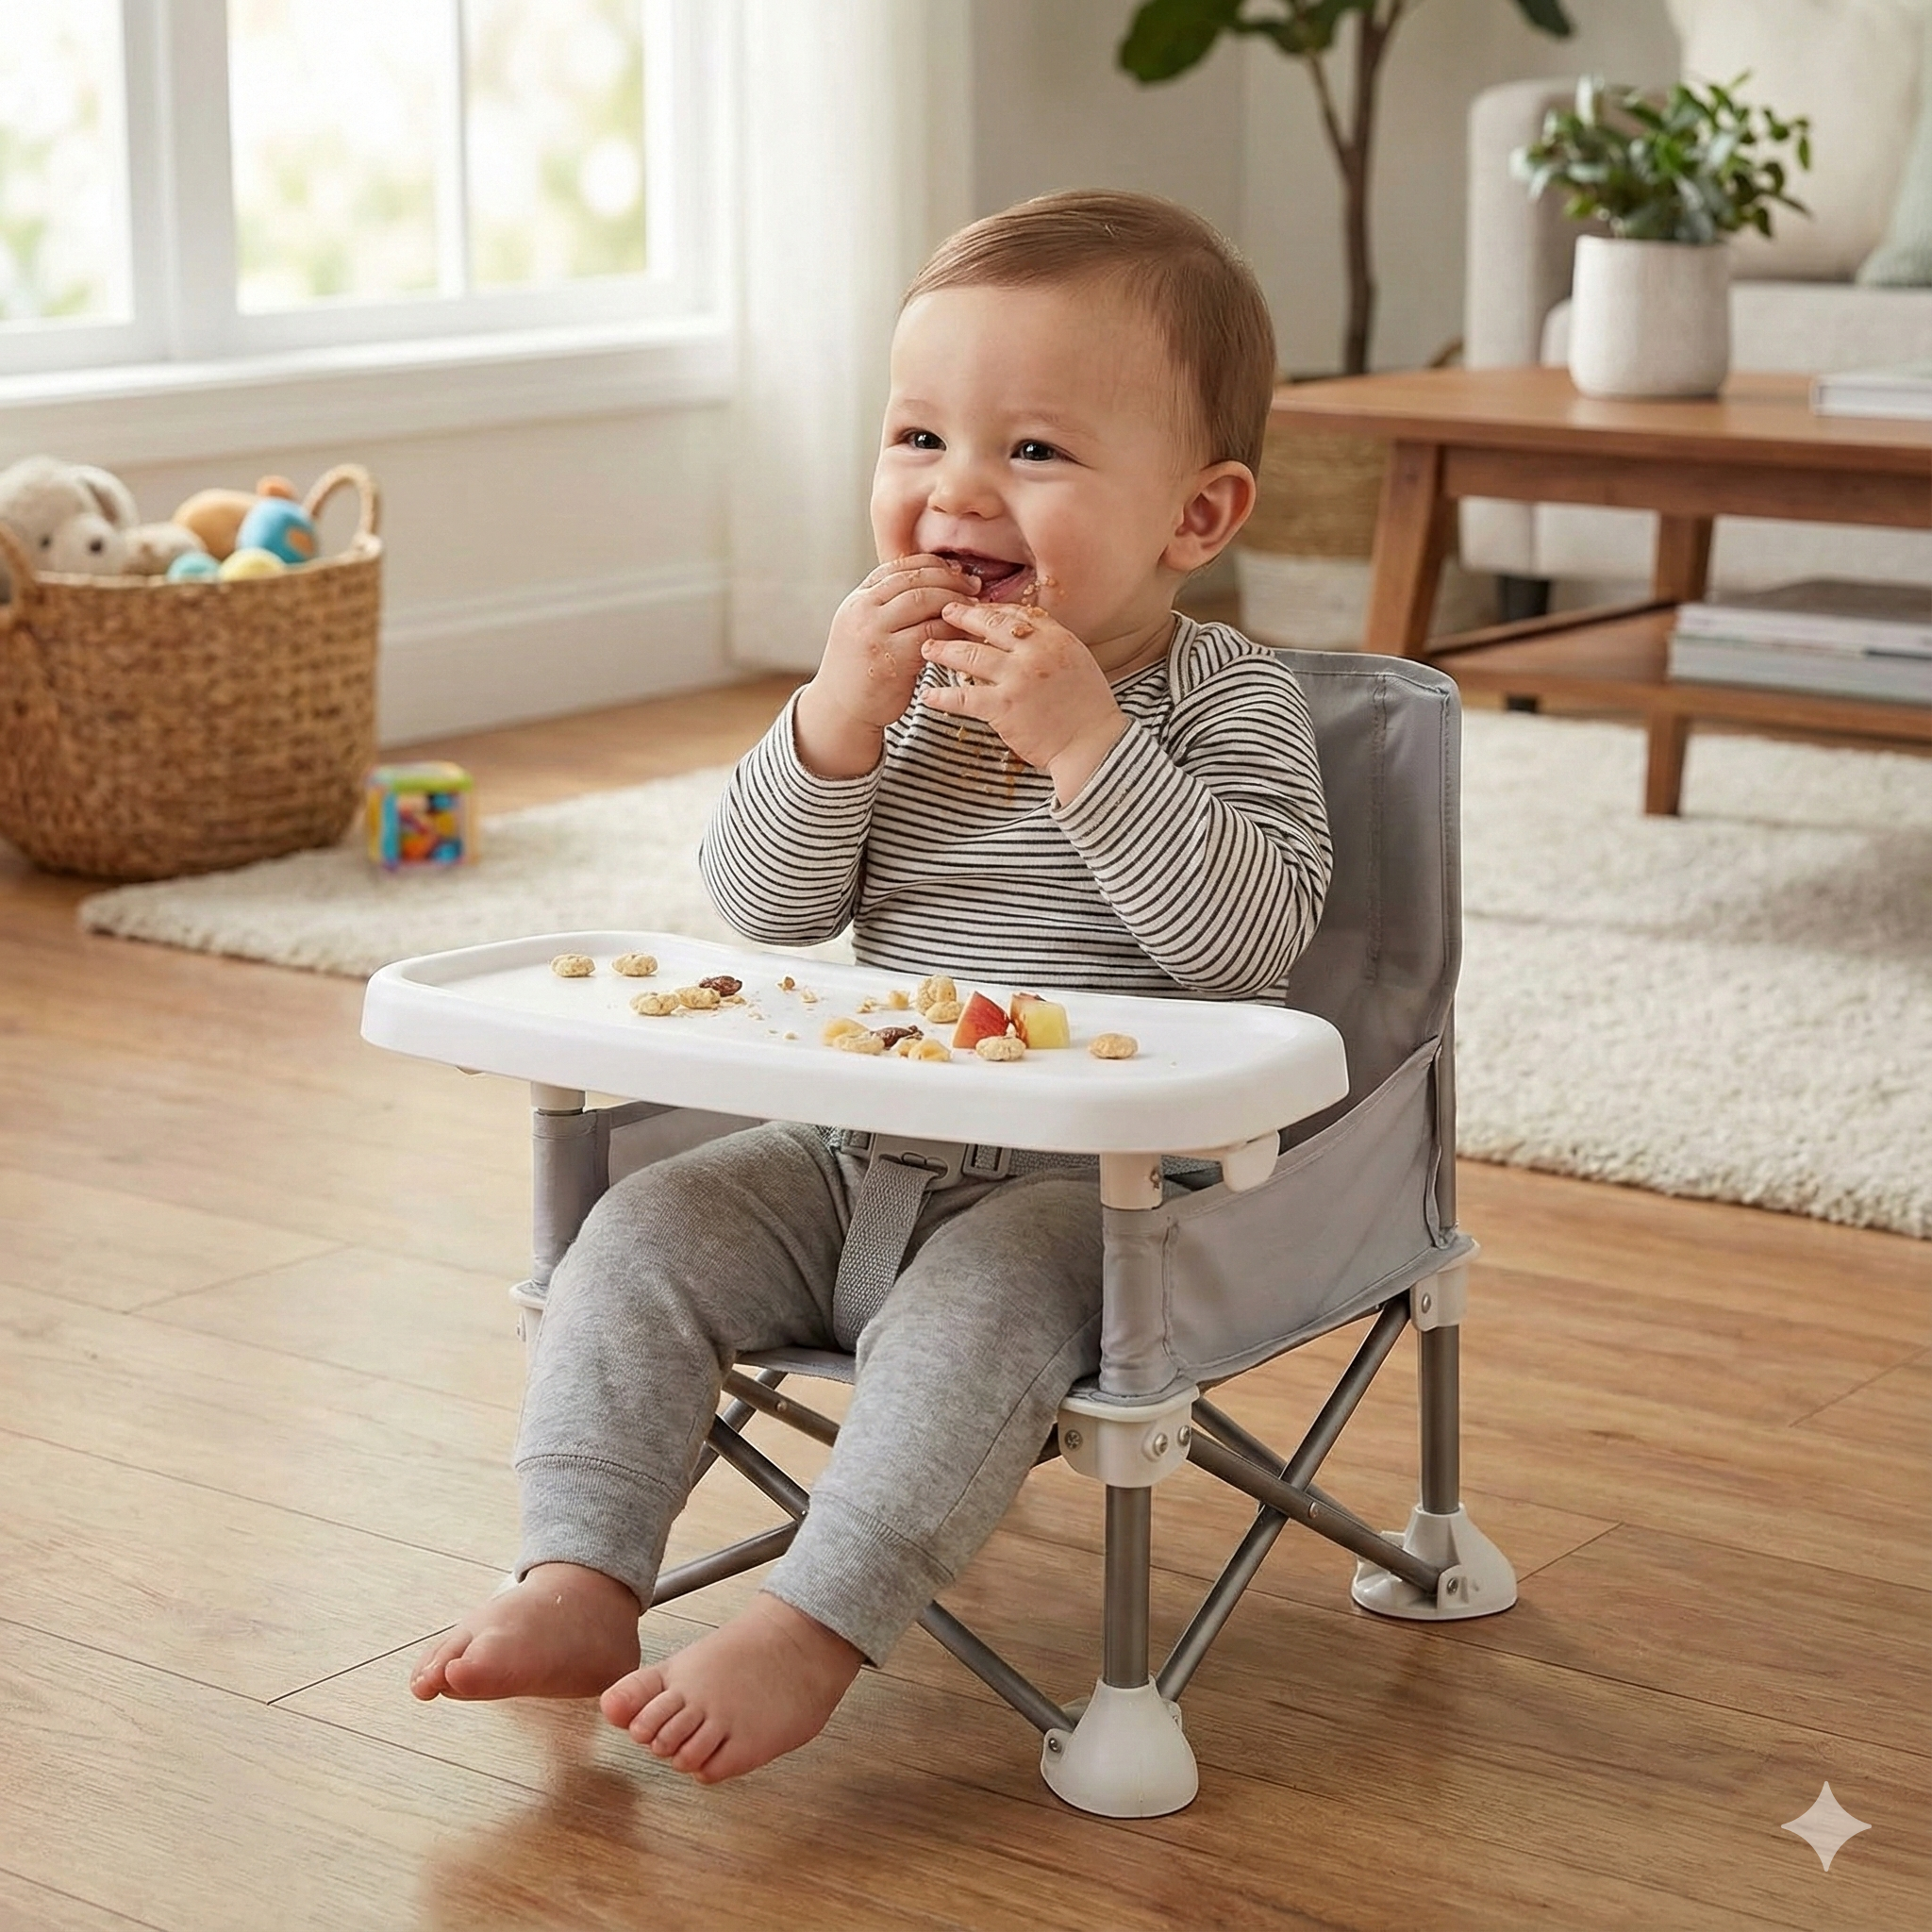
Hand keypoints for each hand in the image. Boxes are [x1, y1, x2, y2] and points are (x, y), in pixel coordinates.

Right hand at [812, 554, 981, 728]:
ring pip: (924, 601)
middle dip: (950, 579)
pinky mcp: (892, 659)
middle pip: (914, 580)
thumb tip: (935, 584)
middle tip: (974, 586)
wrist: (841, 710)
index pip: (899, 566)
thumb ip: (889, 607)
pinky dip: (953, 630)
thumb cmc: (861, 671)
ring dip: (955, 601)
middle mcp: (862, 611)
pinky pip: (931, 633)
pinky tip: (966, 633)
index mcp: (857, 599)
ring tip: (974, 608)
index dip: (933, 565)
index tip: (956, 570)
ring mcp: (875, 634)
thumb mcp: (865, 628)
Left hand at [918, 600, 1128, 802]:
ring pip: (970, 656)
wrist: (1093, 743)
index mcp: (1055, 638)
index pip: (1015, 614)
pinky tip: (929, 696)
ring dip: (944, 650)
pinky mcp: (1003, 707)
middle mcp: (1035, 652)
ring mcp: (1017, 678)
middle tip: (943, 612)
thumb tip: (1022, 632)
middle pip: (989, 625)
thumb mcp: (1077, 661)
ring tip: (928, 648)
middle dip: (961, 617)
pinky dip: (942, 697)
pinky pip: (963, 697)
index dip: (990, 610)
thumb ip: (1050, 644)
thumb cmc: (1088, 707)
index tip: (974, 610)